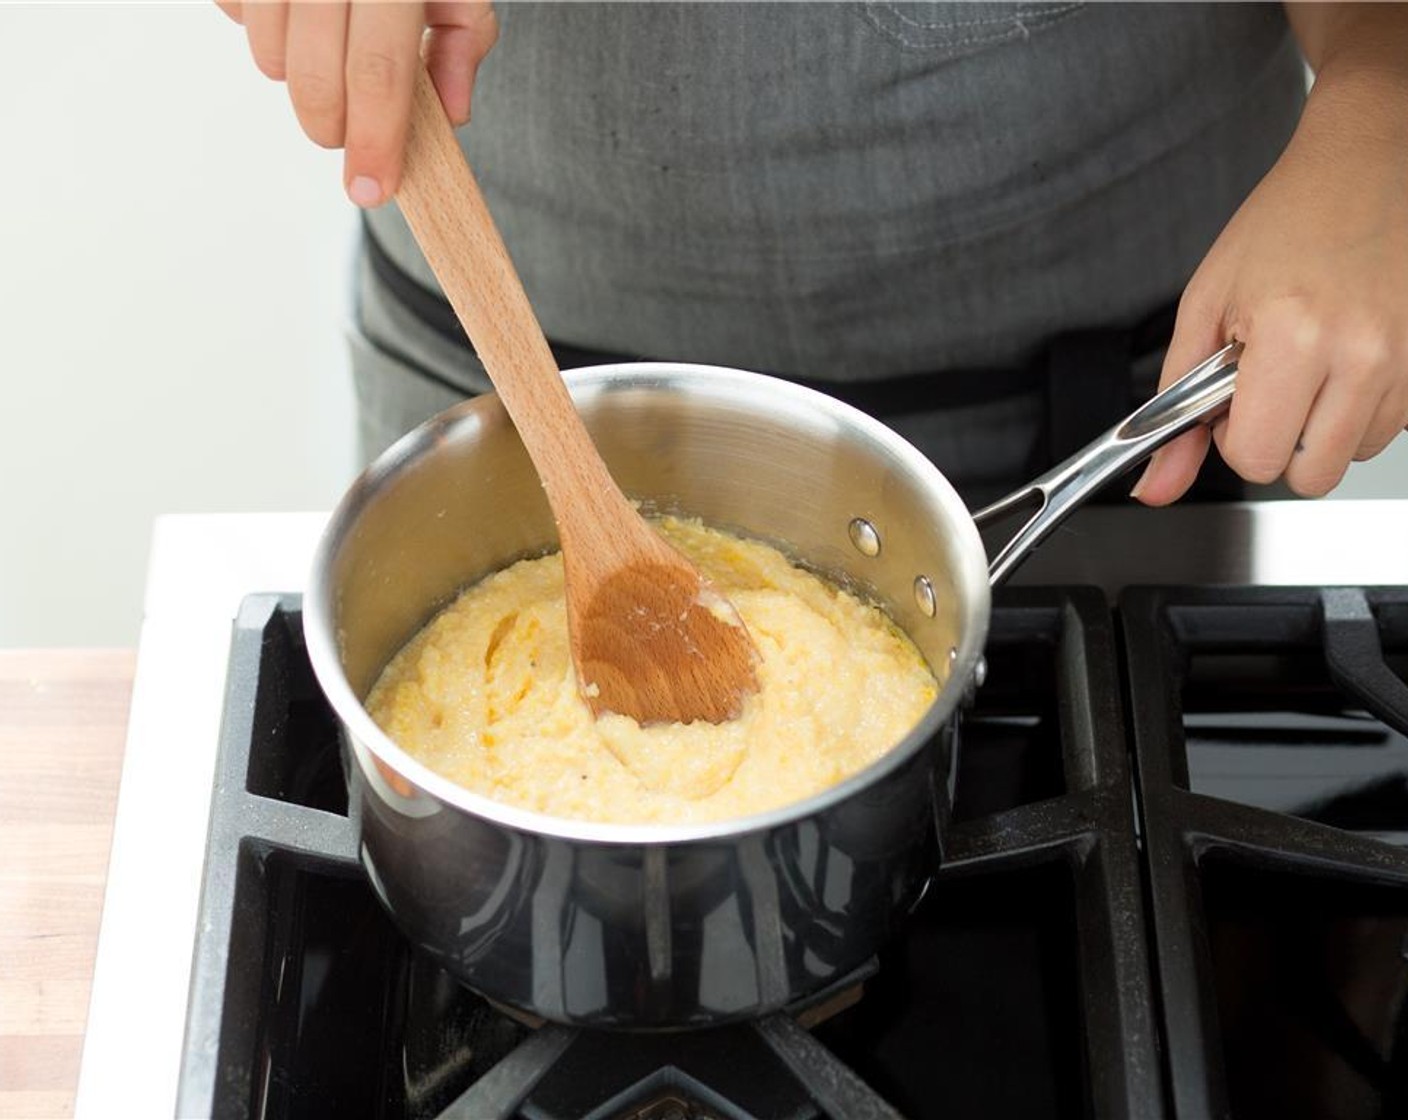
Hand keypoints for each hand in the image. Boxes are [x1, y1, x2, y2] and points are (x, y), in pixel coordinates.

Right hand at [216, 0, 497, 207]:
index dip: (374, 141)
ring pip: (266, 50)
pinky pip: (233, 9)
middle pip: (312, 73)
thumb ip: (463, 41)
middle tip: (347, 134)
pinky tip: (294, 8)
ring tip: (326, 47)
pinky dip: (260, 26)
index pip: (380, 73)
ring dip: (295, 74)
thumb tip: (450, 114)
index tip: (369, 190)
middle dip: (330, 125)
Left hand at [1133, 66, 1407, 503]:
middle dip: (1279, 442)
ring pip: (1353, 454)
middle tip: (1270, 386)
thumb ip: (1175, 407)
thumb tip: (1156, 486)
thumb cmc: (1284, 223)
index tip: (1232, 398)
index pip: (1259, 459)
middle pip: (1312, 473)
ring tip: (1310, 361)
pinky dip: (1363, 406)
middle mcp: (1363, 352)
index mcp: (1295, 337)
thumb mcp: (1205, 309)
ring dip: (1323, 425)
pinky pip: (1391, 424)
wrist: (1364, 164)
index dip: (1233, 438)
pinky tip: (1347, 355)